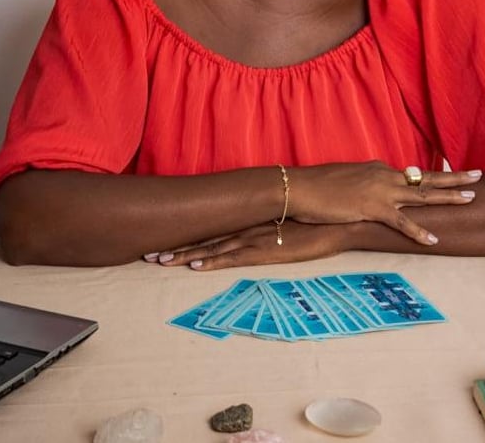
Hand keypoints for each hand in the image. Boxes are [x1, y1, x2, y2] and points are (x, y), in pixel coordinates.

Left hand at [146, 221, 347, 270]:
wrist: (336, 222)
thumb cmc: (313, 222)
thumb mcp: (282, 222)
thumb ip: (264, 225)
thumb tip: (249, 232)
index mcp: (249, 219)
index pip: (211, 226)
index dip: (185, 233)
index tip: (161, 238)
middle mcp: (247, 226)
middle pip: (205, 236)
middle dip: (176, 245)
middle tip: (148, 253)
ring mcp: (256, 238)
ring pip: (213, 247)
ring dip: (186, 255)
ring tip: (161, 260)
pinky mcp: (267, 251)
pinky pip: (236, 258)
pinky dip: (214, 262)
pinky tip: (196, 266)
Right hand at [290, 162, 480, 245]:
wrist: (300, 188)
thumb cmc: (318, 186)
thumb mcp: (347, 180)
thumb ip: (364, 185)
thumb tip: (371, 194)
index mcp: (379, 169)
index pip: (412, 174)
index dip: (433, 177)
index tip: (452, 176)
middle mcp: (385, 176)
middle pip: (426, 178)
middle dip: (454, 178)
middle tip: (478, 176)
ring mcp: (381, 192)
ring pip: (422, 194)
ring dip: (448, 196)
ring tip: (470, 199)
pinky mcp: (372, 209)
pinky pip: (401, 223)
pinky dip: (418, 231)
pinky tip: (433, 239)